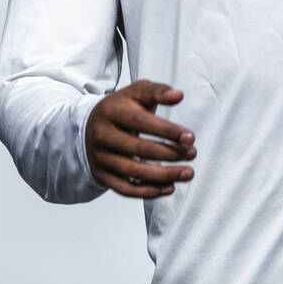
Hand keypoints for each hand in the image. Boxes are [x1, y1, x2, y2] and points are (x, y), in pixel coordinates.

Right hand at [85, 79, 195, 197]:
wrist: (90, 125)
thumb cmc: (122, 107)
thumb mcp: (137, 92)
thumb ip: (158, 91)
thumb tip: (178, 96)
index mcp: (112, 111)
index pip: (142, 123)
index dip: (168, 131)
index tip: (191, 138)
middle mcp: (103, 136)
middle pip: (140, 149)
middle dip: (170, 153)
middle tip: (193, 153)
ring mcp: (100, 158)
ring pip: (134, 172)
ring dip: (164, 175)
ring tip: (188, 173)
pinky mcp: (101, 176)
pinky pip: (125, 189)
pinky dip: (148, 192)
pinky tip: (170, 187)